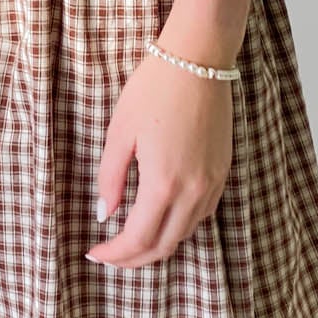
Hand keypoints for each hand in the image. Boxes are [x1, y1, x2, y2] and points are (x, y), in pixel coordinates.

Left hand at [85, 43, 235, 267]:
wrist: (197, 59)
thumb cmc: (153, 89)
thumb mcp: (119, 133)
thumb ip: (110, 178)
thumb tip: (104, 214)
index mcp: (163, 183)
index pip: (138, 239)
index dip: (115, 253)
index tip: (94, 252)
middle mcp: (193, 191)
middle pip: (164, 246)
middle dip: (134, 258)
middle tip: (110, 255)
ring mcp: (213, 182)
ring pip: (185, 233)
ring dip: (158, 244)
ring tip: (131, 240)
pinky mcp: (223, 171)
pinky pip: (202, 214)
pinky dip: (179, 225)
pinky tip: (161, 217)